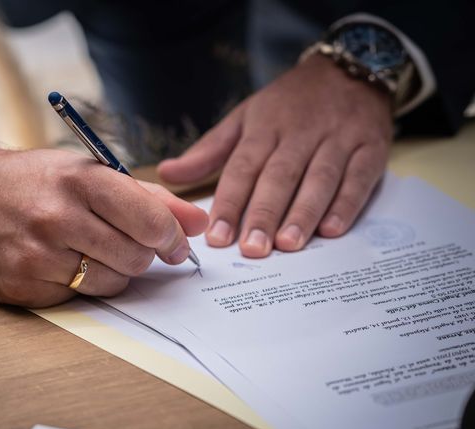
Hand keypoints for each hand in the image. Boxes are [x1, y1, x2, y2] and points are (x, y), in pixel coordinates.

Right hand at [0, 132, 207, 306]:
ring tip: (91, 248)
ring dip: (114, 269)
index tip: (175, 242)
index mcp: (80, 181)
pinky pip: (79, 298)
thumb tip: (200, 222)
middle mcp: (57, 219)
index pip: (150, 220)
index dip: (172, 235)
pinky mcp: (23, 288)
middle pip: (136, 257)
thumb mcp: (86, 171)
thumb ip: (148, 196)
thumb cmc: (33, 180)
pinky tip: (63, 261)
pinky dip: (82, 284)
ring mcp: (36, 257)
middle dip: (142, 253)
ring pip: (112, 282)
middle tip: (128, 242)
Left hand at [158, 54, 392, 256]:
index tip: (217, 236)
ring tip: (287, 245)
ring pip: (320, 178)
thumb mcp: (244, 117)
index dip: (230, 202)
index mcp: (264, 127)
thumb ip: (208, 150)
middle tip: (252, 249)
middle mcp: (300, 133)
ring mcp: (339, 139)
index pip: (243, 167)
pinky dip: (346, 204)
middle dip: (264, 213)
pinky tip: (331, 230)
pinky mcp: (371, 148)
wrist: (350, 70)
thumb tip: (167, 173)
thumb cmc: (288, 103)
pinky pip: (359, 178)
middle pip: (280, 175)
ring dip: (303, 213)